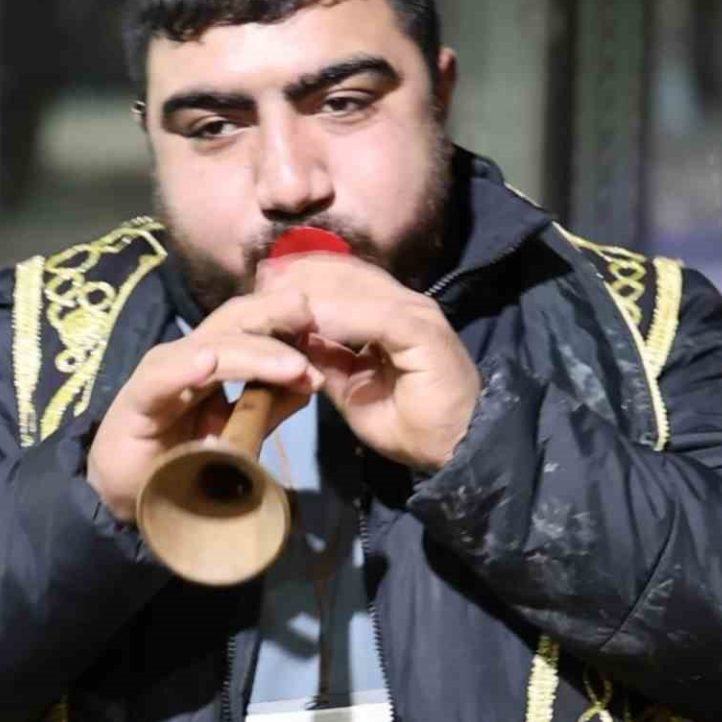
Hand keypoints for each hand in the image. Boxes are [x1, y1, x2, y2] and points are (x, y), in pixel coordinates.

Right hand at [88, 287, 322, 521]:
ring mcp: (162, 373)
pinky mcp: (136, 400)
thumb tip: (313, 382)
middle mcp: (189, 356)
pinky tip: (208, 363)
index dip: (288, 322)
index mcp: (216, 359)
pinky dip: (185, 369)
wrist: (131, 495)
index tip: (324, 327)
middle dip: (275, 316)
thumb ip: (270, 406)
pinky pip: (162, 379)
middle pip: (235, 322)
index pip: (253, 326)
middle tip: (311, 317)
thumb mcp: (238, 432)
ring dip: (255, 355)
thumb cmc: (184, 461)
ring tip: (291, 365)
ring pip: (210, 348)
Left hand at [256, 255, 479, 472]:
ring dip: (314, 290)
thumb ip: (329, 359)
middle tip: (259, 280)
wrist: (461, 449)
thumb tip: (293, 337)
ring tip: (274, 294)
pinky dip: (340, 317)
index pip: (343, 277)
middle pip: (346, 273)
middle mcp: (405, 303)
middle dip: (300, 274)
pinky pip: (376, 317)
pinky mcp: (423, 332)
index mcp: (390, 312)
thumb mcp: (353, 390)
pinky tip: (309, 322)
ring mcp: (417, 314)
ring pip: (358, 287)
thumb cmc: (412, 426)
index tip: (262, 281)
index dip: (303, 275)